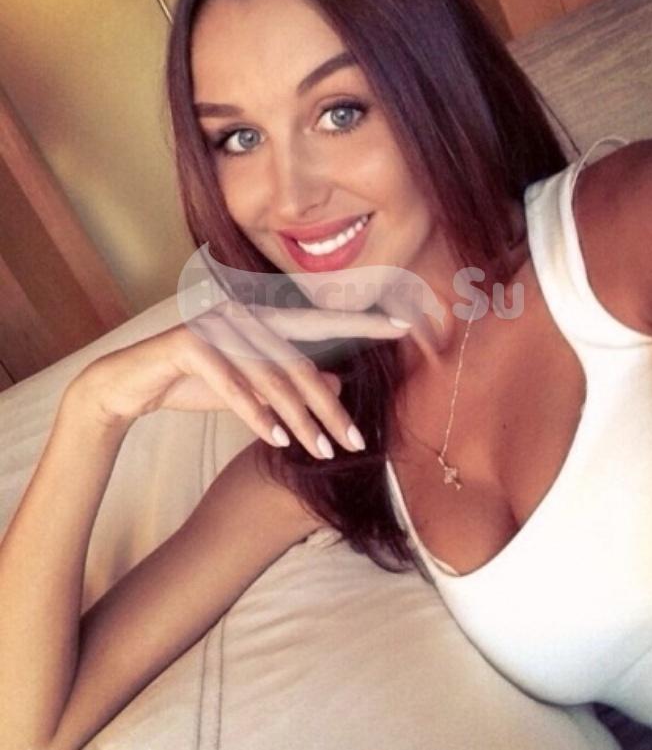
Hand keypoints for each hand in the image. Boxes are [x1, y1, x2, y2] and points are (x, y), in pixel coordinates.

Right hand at [68, 299, 411, 460]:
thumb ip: (288, 382)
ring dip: (299, 420)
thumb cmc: (195, 381)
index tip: (404, 326)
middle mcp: (244, 315)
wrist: (130, 382)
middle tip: (355, 442)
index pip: (321, 322)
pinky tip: (276, 439)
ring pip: (271, 378)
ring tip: (320, 452)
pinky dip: (256, 414)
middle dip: (329, 408)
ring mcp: (216, 327)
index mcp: (262, 318)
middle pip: (299, 364)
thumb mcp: (250, 386)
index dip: (364, 322)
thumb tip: (337, 386)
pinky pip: (232, 385)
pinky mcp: (189, 344)